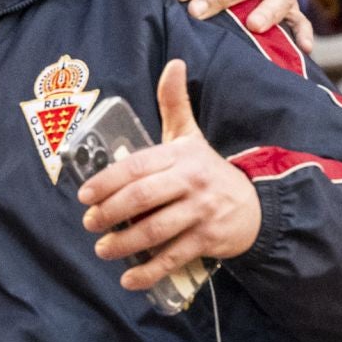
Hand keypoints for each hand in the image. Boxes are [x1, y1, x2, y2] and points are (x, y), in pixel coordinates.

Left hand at [77, 60, 261, 292]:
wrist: (256, 206)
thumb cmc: (208, 170)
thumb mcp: (191, 137)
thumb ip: (174, 103)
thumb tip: (173, 62)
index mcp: (181, 156)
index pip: (137, 167)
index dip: (107, 181)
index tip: (84, 195)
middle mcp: (191, 182)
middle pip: (142, 199)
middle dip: (109, 213)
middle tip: (90, 224)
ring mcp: (202, 212)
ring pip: (155, 230)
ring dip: (124, 244)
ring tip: (102, 249)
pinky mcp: (209, 239)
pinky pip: (174, 258)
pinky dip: (149, 272)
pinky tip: (128, 279)